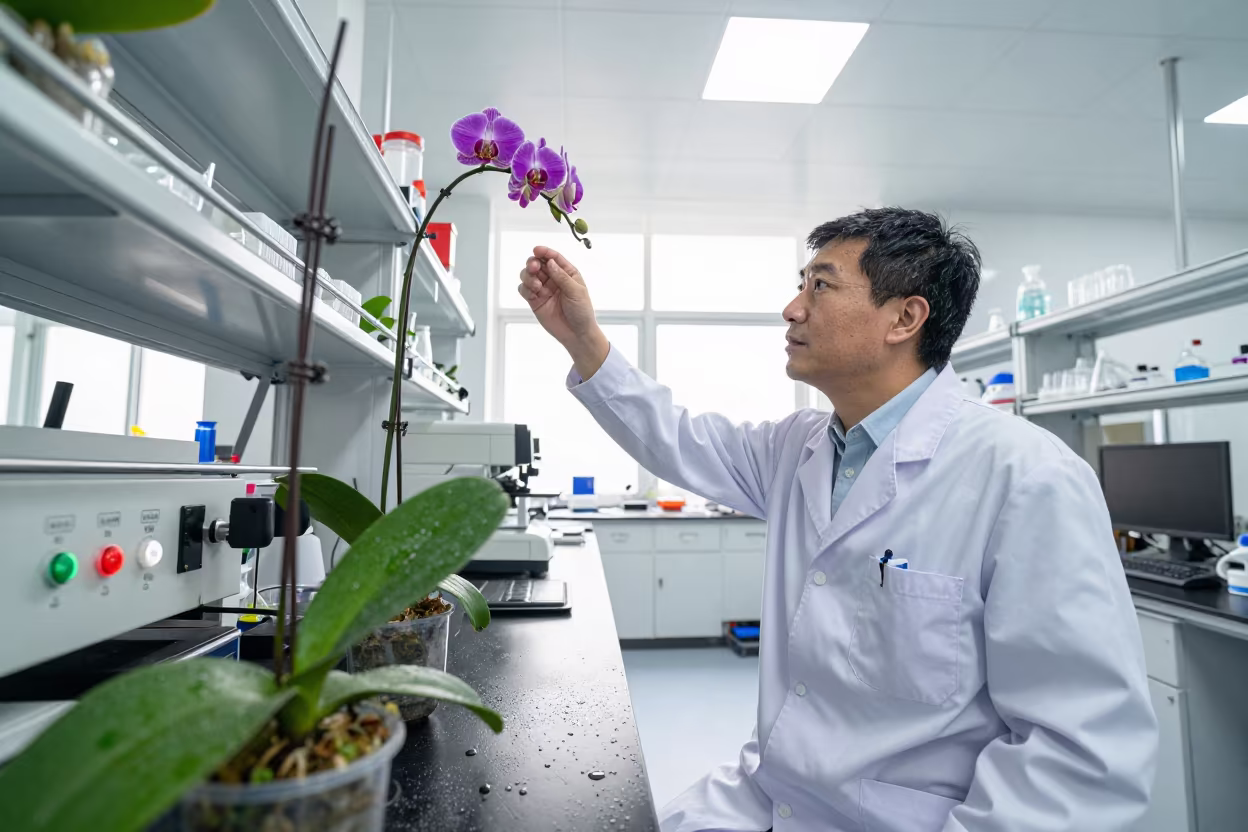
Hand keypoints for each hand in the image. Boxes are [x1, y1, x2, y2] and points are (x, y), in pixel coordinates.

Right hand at [519, 246, 609, 378]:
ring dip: (528, 275)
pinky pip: (525, 290)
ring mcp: (543, 290)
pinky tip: (533, 292)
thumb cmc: (582, 312)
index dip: (544, 252)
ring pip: (528, 275)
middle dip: (533, 263)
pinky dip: (525, 288)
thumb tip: (550, 262)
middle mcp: (554, 279)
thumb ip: (562, 276)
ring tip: (536, 284)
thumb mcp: (576, 291)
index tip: (537, 250)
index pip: (554, 258)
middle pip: (538, 264)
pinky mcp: (535, 301)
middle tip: (534, 267)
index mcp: (567, 273)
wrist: (577, 334)